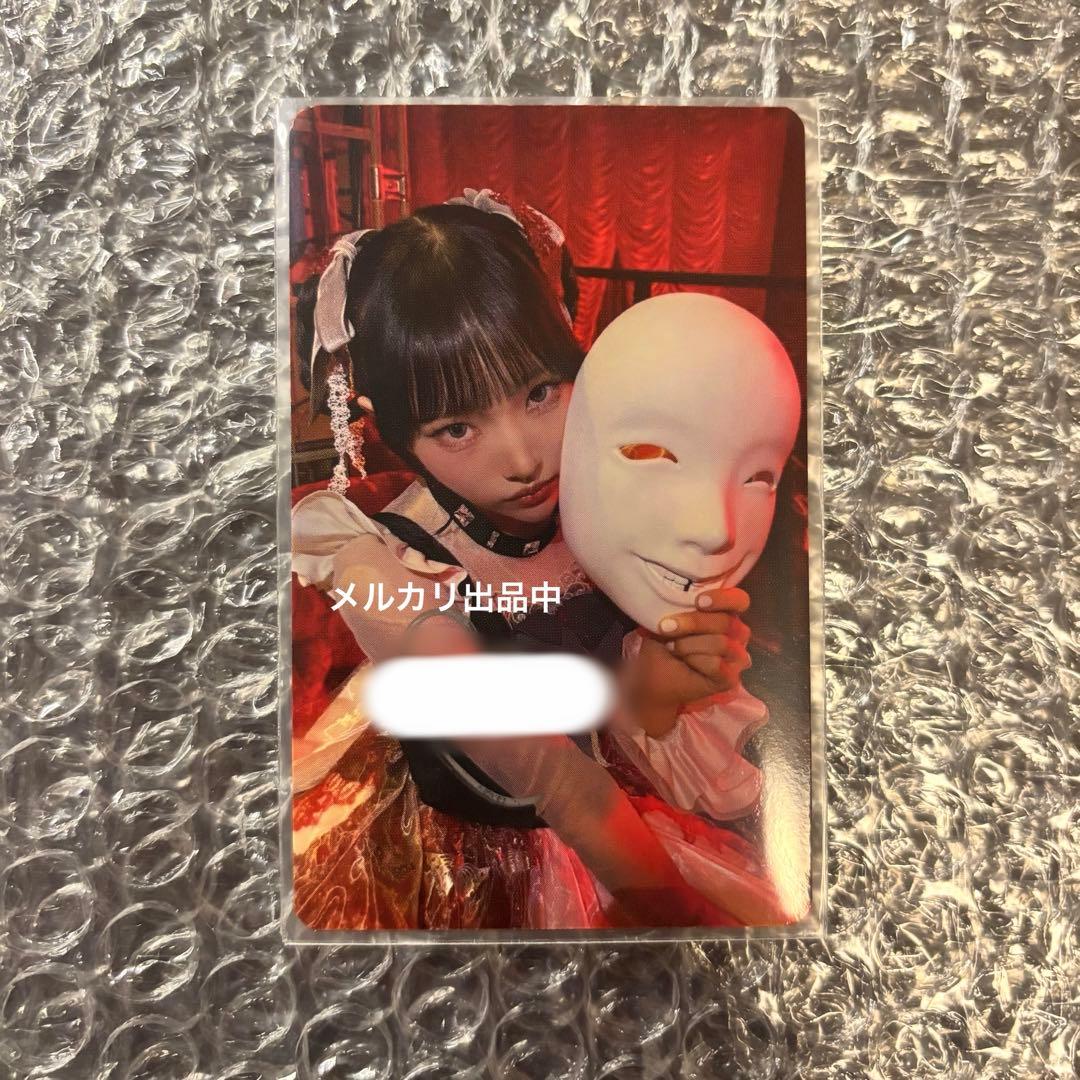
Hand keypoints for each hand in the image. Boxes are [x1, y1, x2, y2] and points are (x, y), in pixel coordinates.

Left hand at [619, 587, 751, 737]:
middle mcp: (736, 635)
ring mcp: (736, 658)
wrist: (654, 677)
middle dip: (693, 623)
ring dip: (689, 645)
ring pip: (721, 643)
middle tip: (666, 627)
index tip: (698, 601)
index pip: (739, 601)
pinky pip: (717, 665)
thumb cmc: (664, 643)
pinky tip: (685, 662)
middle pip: (726, 622)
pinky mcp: (730, 679)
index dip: (722, 599)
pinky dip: (695, 661)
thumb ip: (679, 605)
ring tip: (672, 647)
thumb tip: (678, 596)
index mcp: (725, 615)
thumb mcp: (668, 618)